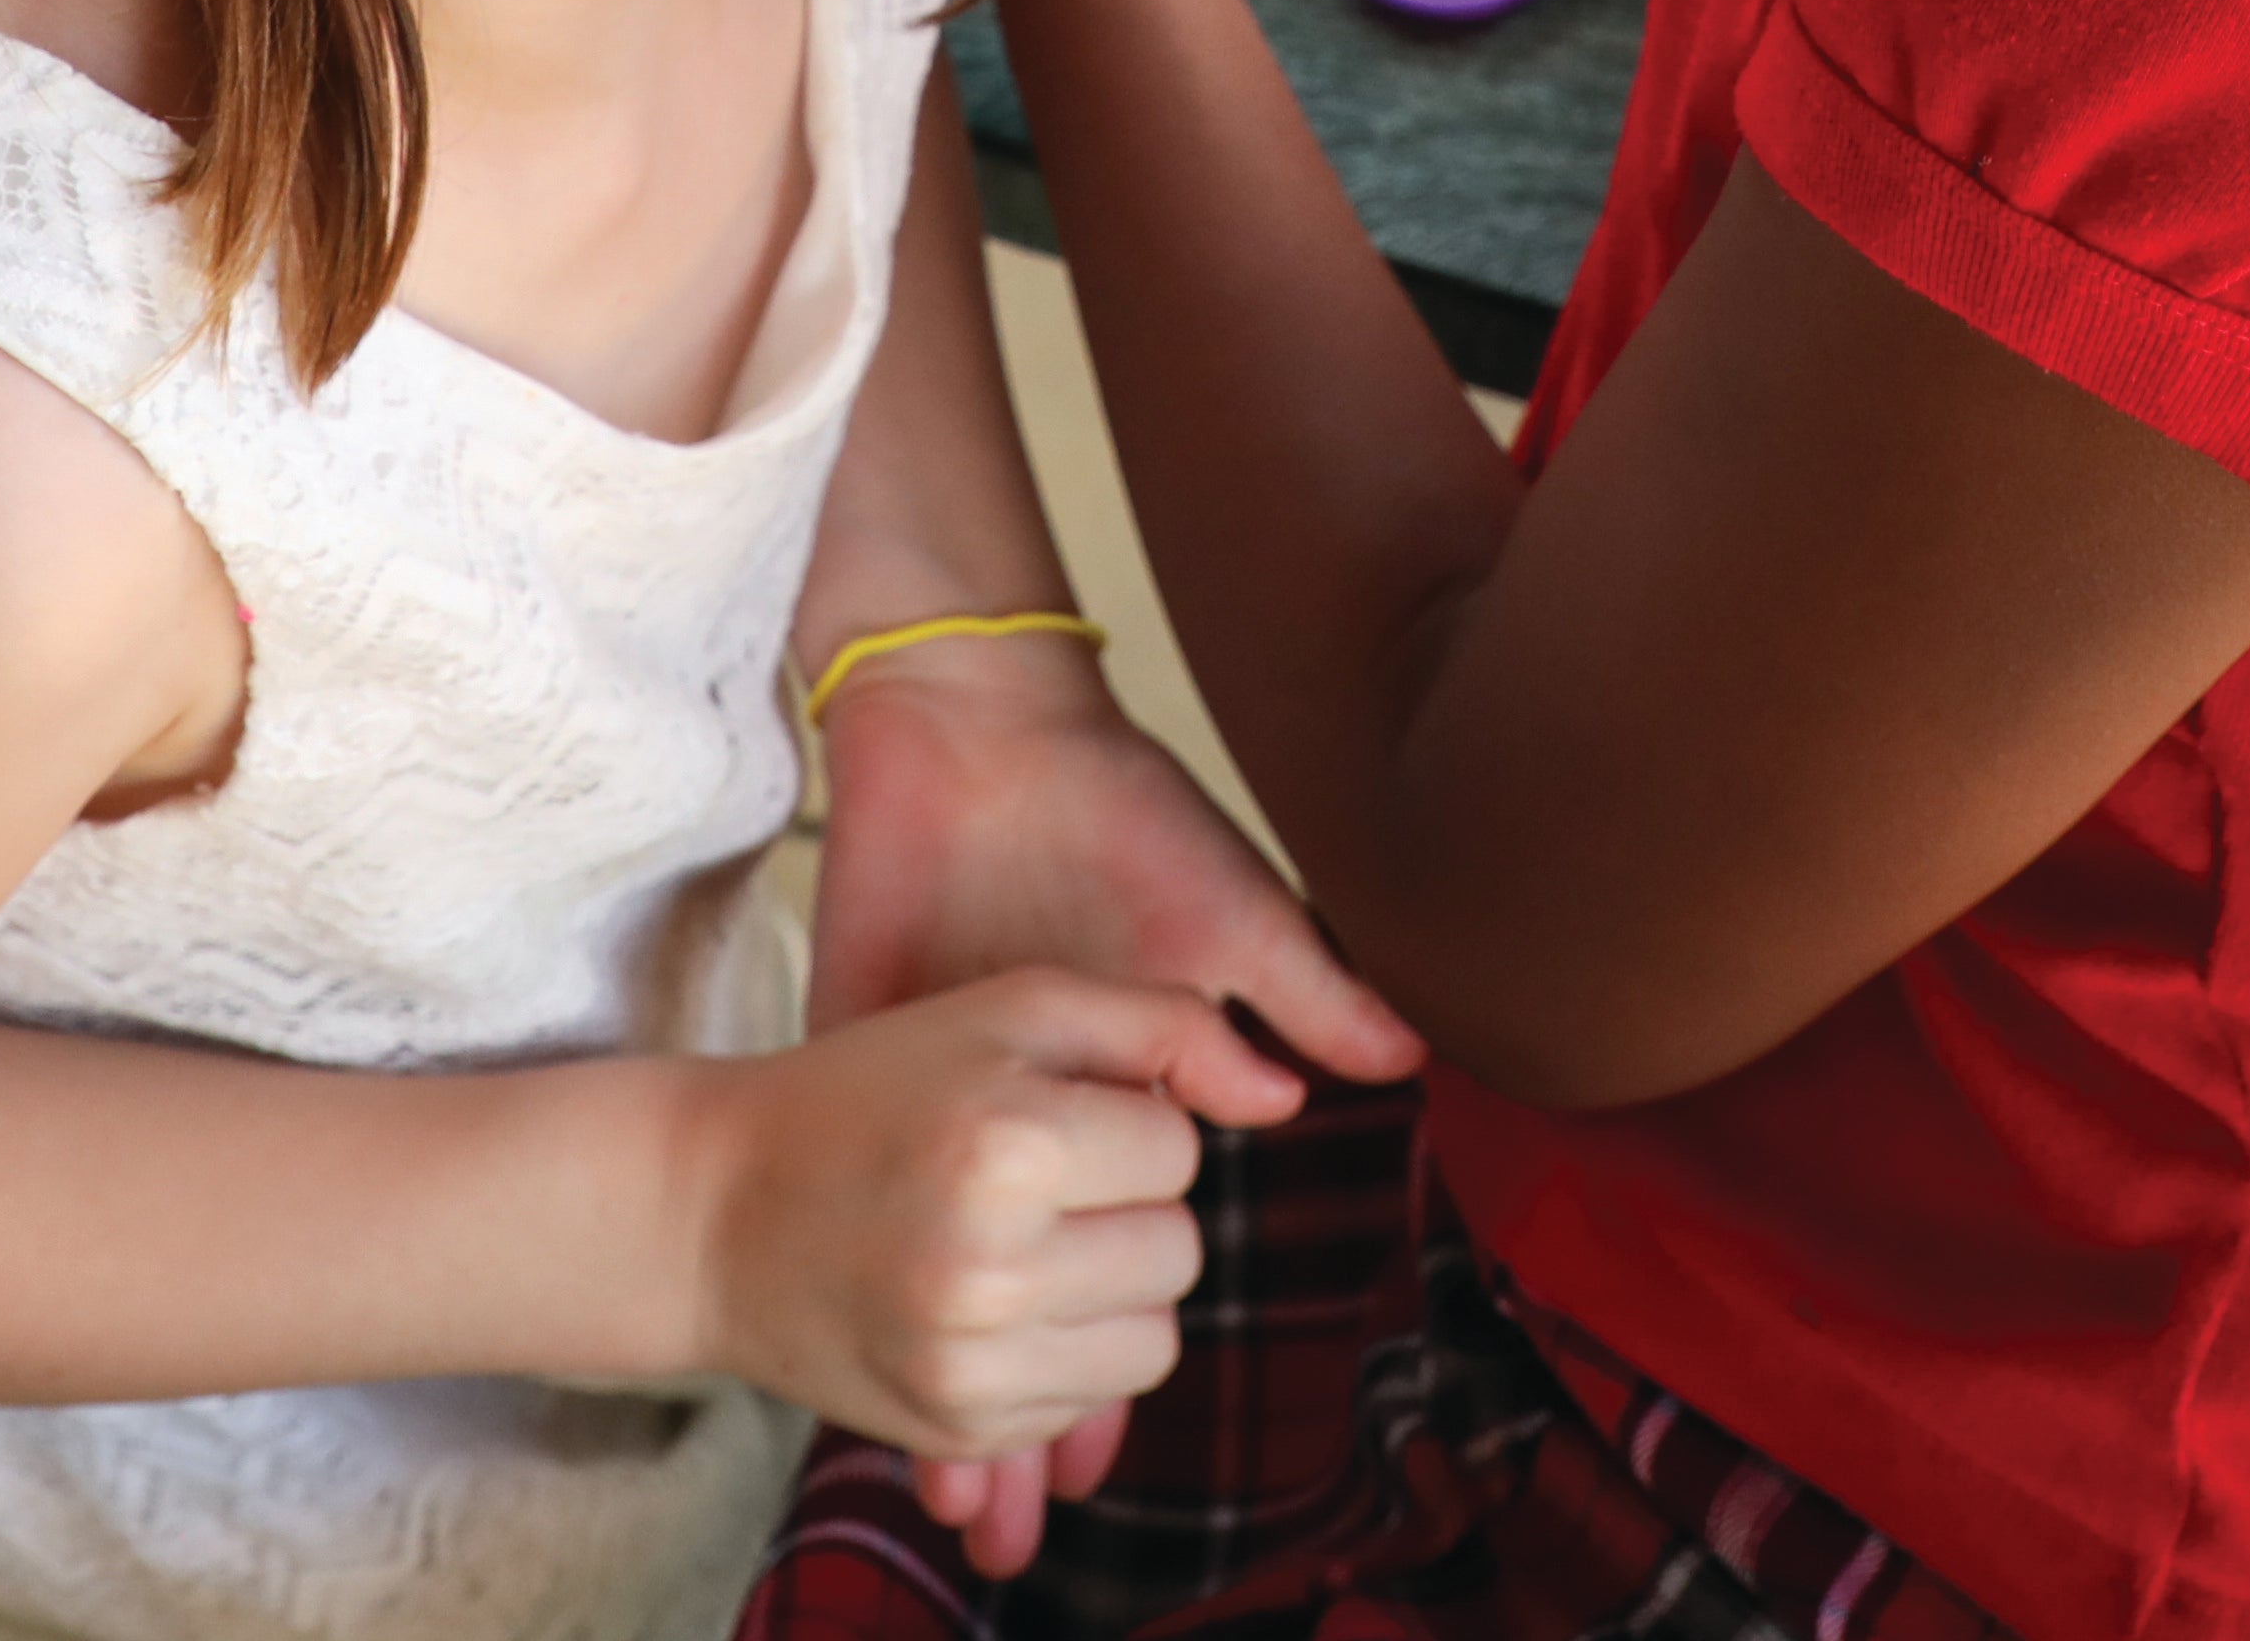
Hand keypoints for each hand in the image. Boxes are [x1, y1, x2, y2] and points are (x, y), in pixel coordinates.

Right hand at [695, 970, 1297, 1490]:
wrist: (715, 1210)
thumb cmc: (874, 1086)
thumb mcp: (1007, 1006)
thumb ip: (1159, 1020)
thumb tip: (1287, 1093)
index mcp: (1007, 1140)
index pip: (1177, 1149)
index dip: (1127, 1123)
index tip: (1051, 1116)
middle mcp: (988, 1262)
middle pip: (1180, 1253)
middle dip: (1130, 1211)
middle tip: (1037, 1181)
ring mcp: (969, 1359)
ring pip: (1153, 1343)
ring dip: (1111, 1292)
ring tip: (1021, 1243)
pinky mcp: (956, 1424)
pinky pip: (1087, 1405)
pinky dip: (1062, 1357)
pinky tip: (988, 1305)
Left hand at [805, 644, 1419, 1574]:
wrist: (977, 724)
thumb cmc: (1109, 808)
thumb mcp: (1211, 905)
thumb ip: (1289, 987)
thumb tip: (1387, 1068)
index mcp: (1109, 1102)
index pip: (1118, 1265)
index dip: (1108, 1354)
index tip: (1095, 1467)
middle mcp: (1025, 1126)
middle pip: (1030, 1304)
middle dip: (1033, 1415)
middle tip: (1025, 1525)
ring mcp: (939, 1105)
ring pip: (946, 1282)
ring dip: (949, 1387)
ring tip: (953, 1509)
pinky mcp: (867, 1062)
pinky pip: (862, 1212)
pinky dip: (863, 1302)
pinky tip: (861, 1388)